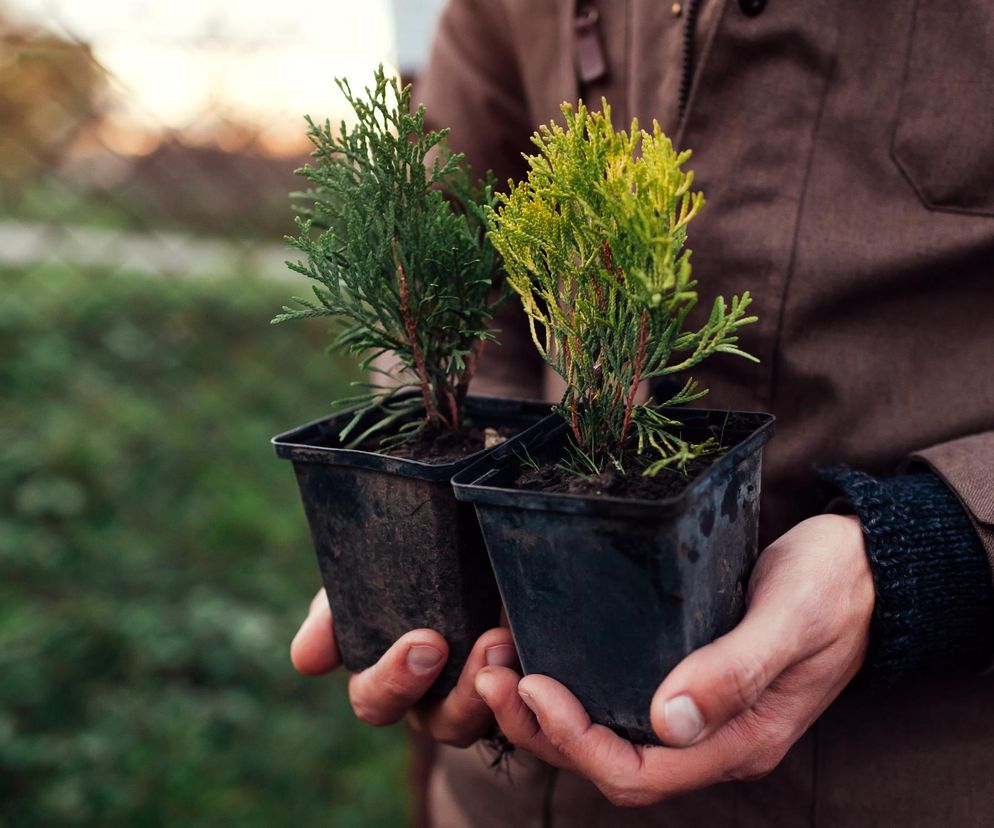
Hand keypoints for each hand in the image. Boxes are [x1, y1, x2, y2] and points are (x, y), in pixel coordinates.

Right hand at [291, 589, 516, 746]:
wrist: (466, 548)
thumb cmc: (405, 571)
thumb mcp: (359, 584)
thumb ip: (330, 614)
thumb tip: (307, 661)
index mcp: (385, 678)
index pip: (375, 700)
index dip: (394, 680)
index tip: (425, 642)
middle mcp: (432, 699)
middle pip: (435, 722)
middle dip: (449, 690)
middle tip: (455, 646)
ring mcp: (477, 696)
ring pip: (483, 720)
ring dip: (488, 687)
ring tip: (502, 642)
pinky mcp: (518, 683)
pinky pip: (523, 702)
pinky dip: (524, 676)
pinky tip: (529, 644)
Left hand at [474, 514, 873, 805]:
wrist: (864, 563)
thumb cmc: (834, 586)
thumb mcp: (791, 619)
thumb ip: (735, 671)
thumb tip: (670, 721)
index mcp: (738, 741)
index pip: (636, 771)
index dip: (575, 739)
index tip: (533, 684)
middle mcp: (712, 738)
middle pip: (609, 760)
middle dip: (543, 728)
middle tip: (492, 674)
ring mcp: (700, 712)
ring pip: (608, 734)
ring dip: (548, 711)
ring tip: (501, 664)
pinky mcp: (689, 677)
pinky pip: (619, 699)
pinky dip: (575, 685)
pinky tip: (544, 652)